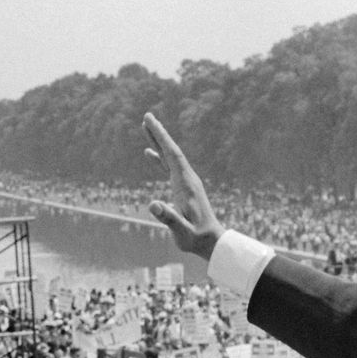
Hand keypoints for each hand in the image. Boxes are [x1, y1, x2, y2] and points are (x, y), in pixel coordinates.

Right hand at [142, 114, 224, 260]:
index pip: (172, 155)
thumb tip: (153, 204)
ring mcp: (185, 182)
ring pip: (170, 157)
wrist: (211, 242)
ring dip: (158, 141)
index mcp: (186, 184)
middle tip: (146, 116)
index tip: (150, 121)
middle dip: (159, 133)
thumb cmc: (195, 238)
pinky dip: (159, 158)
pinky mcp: (183, 188)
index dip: (161, 137)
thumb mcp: (181, 231)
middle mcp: (187, 179)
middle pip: (171, 150)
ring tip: (146, 127)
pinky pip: (169, 167)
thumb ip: (169, 218)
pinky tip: (149, 153)